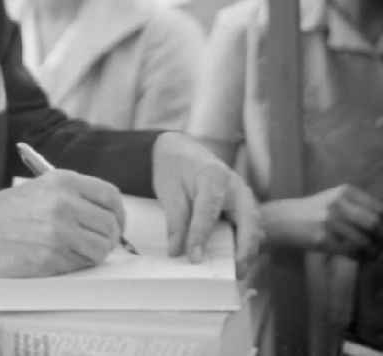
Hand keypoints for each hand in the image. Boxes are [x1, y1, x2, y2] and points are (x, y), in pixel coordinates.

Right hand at [0, 169, 124, 277]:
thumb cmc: (6, 211)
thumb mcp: (41, 187)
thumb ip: (73, 195)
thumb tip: (105, 214)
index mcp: (63, 181)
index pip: (110, 196)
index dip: (118, 213)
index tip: (115, 224)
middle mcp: (65, 203)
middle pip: (109, 225)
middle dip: (109, 238)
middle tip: (99, 243)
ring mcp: (59, 231)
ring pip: (100, 248)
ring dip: (95, 254)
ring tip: (80, 252)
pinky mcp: (52, 258)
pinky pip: (81, 265)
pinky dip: (78, 265)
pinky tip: (62, 258)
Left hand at [152, 131, 259, 276]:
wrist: (182, 151)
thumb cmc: (175, 167)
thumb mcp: (169, 189)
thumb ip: (175, 219)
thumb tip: (177, 251)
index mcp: (213, 176)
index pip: (208, 210)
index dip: (201, 236)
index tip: (194, 259)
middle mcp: (236, 186)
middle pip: (248, 221)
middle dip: (245, 249)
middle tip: (234, 273)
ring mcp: (243, 196)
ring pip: (254, 227)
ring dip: (248, 251)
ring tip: (236, 273)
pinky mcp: (243, 206)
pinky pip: (250, 228)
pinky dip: (246, 245)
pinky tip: (236, 262)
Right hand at [294, 185, 382, 256]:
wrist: (286, 219)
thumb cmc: (316, 211)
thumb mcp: (336, 200)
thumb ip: (360, 207)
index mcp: (344, 192)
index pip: (379, 210)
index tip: (380, 233)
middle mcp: (338, 204)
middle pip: (374, 224)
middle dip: (380, 238)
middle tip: (379, 245)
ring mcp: (330, 221)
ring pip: (366, 242)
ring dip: (372, 252)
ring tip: (370, 254)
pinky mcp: (324, 239)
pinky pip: (353, 253)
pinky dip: (360, 258)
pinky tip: (358, 256)